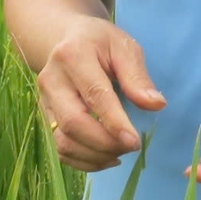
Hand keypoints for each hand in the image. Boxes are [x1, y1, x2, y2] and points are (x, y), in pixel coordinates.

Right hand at [38, 18, 167, 171]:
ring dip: (94, 156)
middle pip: (73, 123)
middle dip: (104, 144)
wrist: (65, 39)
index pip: (94, 95)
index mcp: (73, 56)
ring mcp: (44, 101)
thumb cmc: (100, 42)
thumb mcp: (123, 47)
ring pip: (63, 141)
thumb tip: (156, 105)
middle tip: (131, 147)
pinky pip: (59, 149)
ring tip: (120, 153)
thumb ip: (137, 76)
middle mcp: (52, 80)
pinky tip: (106, 156)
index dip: (114, 123)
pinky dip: (84, 161)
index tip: (135, 142)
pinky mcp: (45, 117)